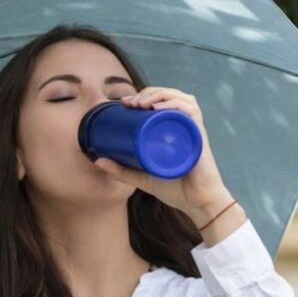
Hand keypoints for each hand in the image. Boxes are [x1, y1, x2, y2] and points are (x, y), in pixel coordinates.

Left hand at [92, 87, 230, 223]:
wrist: (197, 203)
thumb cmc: (175, 189)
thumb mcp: (142, 178)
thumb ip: (121, 171)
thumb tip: (97, 161)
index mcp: (174, 129)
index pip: (162, 100)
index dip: (144, 95)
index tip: (125, 102)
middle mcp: (185, 125)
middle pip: (170, 95)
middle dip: (149, 93)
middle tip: (131, 102)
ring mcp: (193, 129)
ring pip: (180, 98)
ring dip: (160, 95)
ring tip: (142, 104)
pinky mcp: (200, 135)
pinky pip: (191, 111)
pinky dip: (175, 105)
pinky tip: (159, 108)